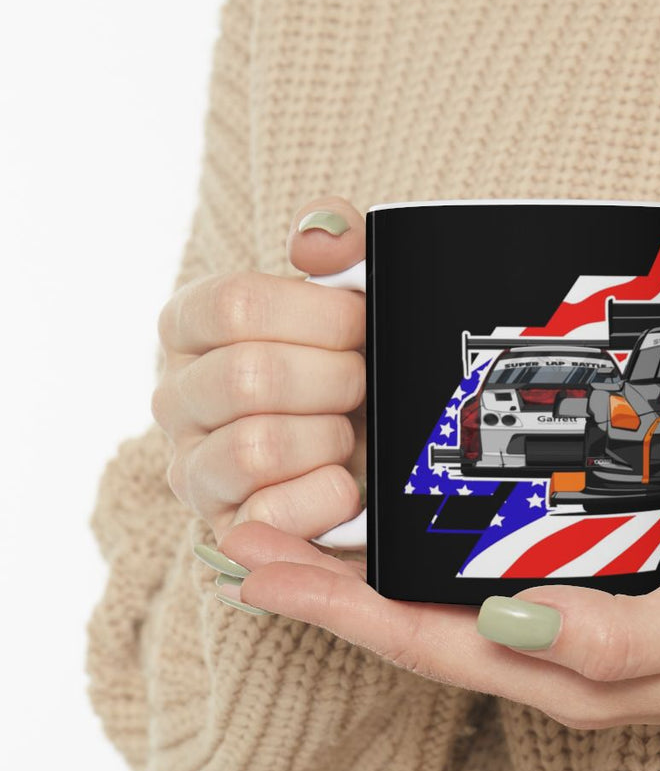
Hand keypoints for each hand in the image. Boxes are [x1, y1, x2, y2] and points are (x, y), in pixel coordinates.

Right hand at [153, 197, 367, 543]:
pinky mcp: (226, 529)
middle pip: (249, 378)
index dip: (318, 316)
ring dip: (329, 438)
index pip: (234, 305)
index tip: (358, 325)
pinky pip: (269, 516)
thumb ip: (341, 244)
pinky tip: (346, 483)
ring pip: (256, 448)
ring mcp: (194, 469)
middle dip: (333, 380)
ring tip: (346, 434)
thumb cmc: (352, 364)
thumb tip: (316, 241)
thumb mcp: (354, 295)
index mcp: (192, 327)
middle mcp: (176, 397)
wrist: (373, 453)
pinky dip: (326, 497)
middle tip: (360, 384)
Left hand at [213, 519, 659, 727]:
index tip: (262, 570)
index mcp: (563, 670)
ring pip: (433, 598)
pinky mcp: (574, 582)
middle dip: (322, 586)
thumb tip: (510, 623)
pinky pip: (475, 571)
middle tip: (244, 537)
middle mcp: (543, 650)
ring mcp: (554, 618)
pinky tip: (395, 517)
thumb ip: (614, 635)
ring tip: (292, 525)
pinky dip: (420, 547)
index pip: (425, 642)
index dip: (338, 609)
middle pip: (408, 622)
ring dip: (359, 565)